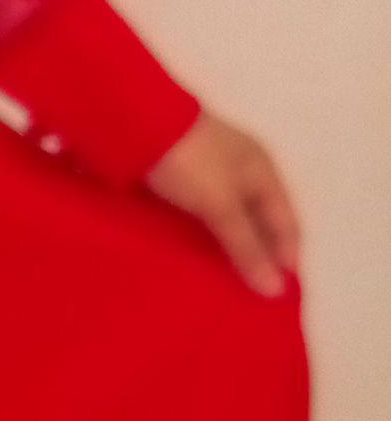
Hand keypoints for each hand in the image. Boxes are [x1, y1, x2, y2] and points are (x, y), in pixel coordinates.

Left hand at [144, 112, 301, 298]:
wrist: (133, 122)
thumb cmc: (189, 162)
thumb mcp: (221, 205)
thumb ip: (246, 246)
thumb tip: (276, 290)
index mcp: (264, 171)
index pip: (287, 223)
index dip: (287, 258)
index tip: (281, 298)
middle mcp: (242, 170)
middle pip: (259, 222)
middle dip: (259, 256)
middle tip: (252, 298)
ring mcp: (210, 172)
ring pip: (229, 219)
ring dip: (228, 248)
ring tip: (223, 286)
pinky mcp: (179, 176)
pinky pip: (201, 215)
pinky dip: (202, 237)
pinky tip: (193, 257)